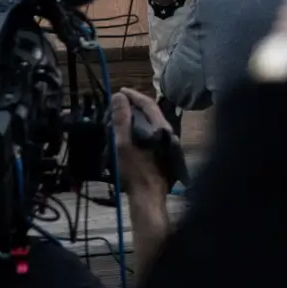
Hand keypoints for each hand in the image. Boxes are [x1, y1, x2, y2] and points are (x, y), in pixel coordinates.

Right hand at [111, 89, 172, 206]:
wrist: (148, 197)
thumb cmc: (135, 171)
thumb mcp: (123, 143)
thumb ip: (122, 119)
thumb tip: (119, 96)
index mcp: (161, 128)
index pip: (148, 104)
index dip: (134, 95)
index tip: (120, 91)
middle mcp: (168, 133)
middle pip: (151, 112)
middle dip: (135, 105)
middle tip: (118, 102)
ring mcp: (167, 143)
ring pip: (151, 123)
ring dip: (137, 117)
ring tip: (121, 115)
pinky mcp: (163, 152)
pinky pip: (151, 133)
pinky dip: (140, 128)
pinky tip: (129, 133)